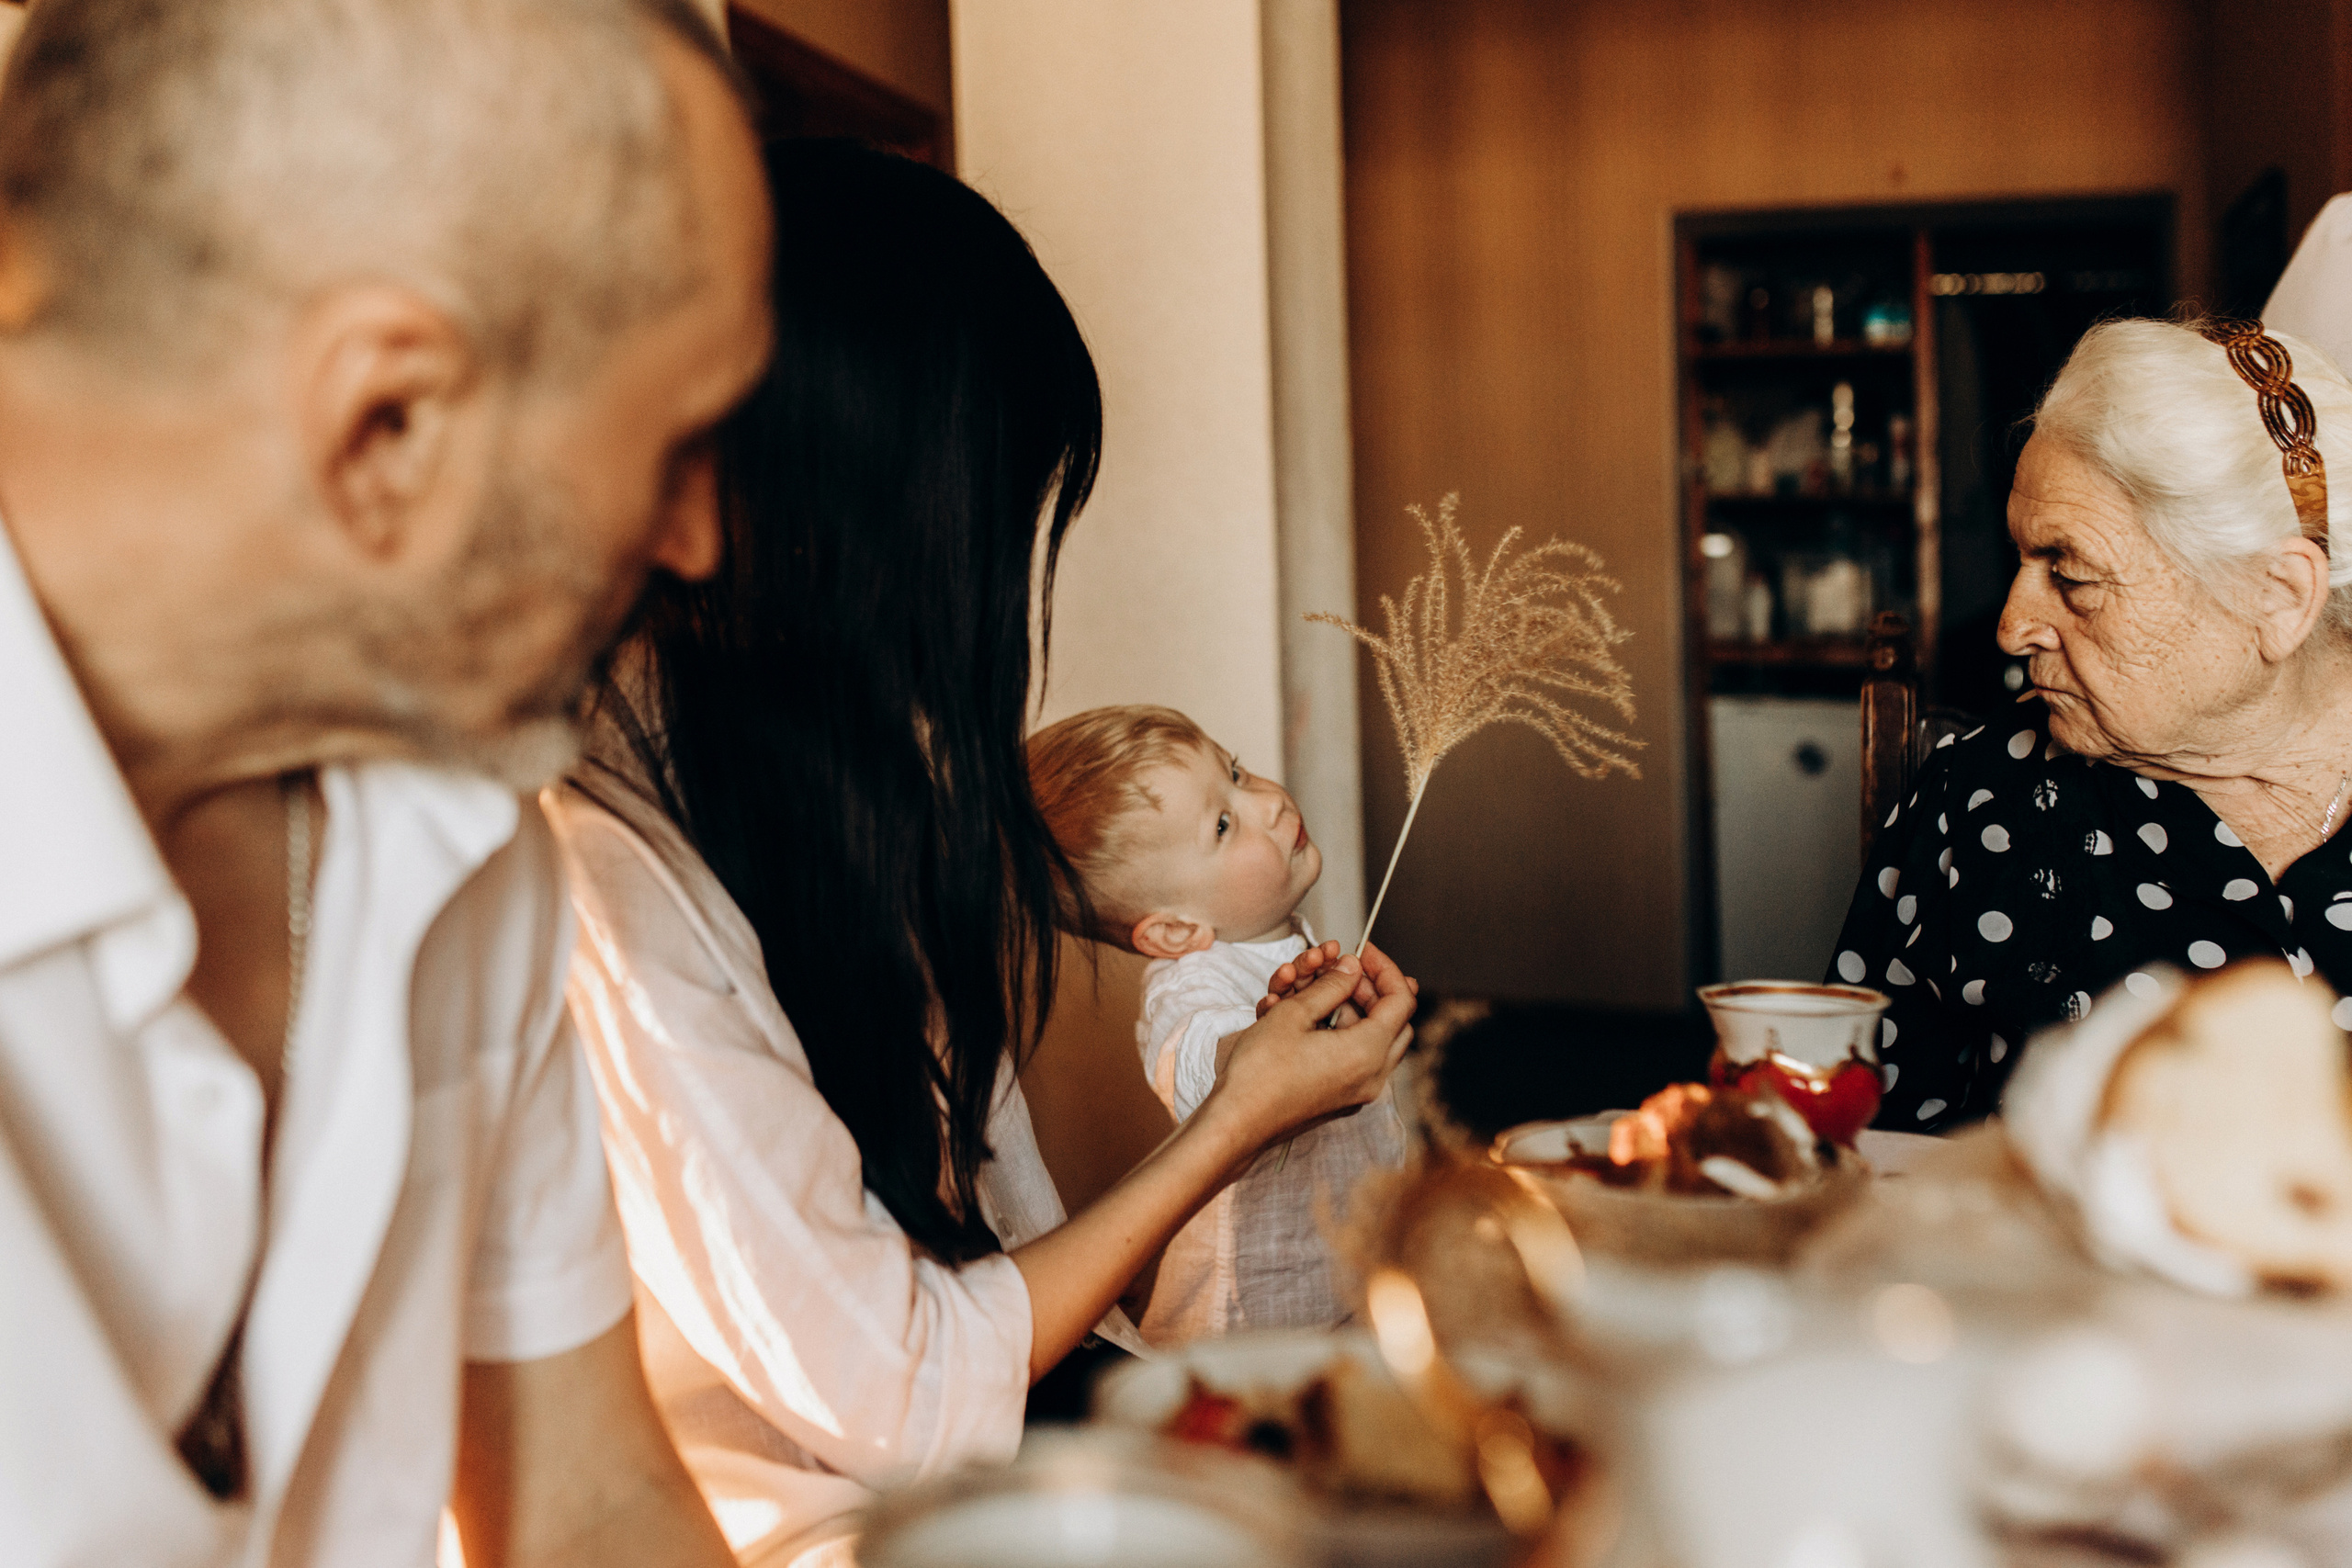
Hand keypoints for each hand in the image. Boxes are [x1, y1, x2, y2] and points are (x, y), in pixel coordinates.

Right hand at [1212, 954, 1415, 1151]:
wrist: (1236, 1122)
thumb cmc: (1260, 1072)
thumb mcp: (1294, 1014)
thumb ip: (1331, 986)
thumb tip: (1353, 968)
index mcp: (1368, 1053)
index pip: (1401, 1000)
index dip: (1385, 968)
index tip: (1363, 951)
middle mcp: (1372, 1076)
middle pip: (1392, 1020)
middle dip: (1368, 989)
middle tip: (1340, 970)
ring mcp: (1357, 1091)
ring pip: (1371, 1037)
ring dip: (1346, 1008)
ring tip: (1307, 990)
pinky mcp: (1340, 1097)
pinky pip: (1353, 1057)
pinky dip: (1337, 1032)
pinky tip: (1302, 1017)